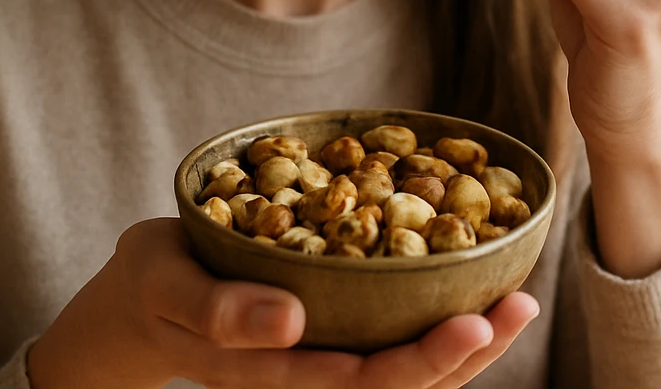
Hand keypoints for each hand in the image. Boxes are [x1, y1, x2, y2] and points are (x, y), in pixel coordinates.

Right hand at [28, 217, 539, 388]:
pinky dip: (442, 328)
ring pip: (405, 376)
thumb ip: (217, 310)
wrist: (139, 300)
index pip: (354, 383)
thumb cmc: (152, 282)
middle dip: (463, 354)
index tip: (470, 325)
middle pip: (394, 387)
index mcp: (265, 371)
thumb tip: (292, 322)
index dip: (419, 361)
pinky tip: (484, 296)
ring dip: (468, 349)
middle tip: (518, 308)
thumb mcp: (163, 284)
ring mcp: (320, 364)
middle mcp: (302, 376)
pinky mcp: (332, 341)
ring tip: (520, 305)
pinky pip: (395, 348)